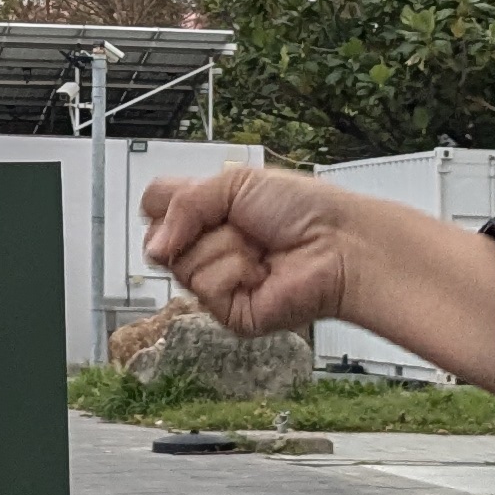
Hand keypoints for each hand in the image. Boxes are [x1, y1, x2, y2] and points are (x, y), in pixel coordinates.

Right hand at [140, 163, 362, 334]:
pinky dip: (235, 272)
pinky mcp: (229, 313)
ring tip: (257, 248)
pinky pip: (206, 288)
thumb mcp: (234, 181)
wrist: (339, 243)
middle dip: (199, 224)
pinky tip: (261, 271)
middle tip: (237, 222)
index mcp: (206, 214)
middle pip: (159, 241)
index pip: (154, 209)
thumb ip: (181, 204)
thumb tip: (154, 245)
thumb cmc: (302, 210)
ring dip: (225, 248)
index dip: (167, 206)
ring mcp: (216, 283)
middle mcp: (207, 249)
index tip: (193, 201)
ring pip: (182, 265)